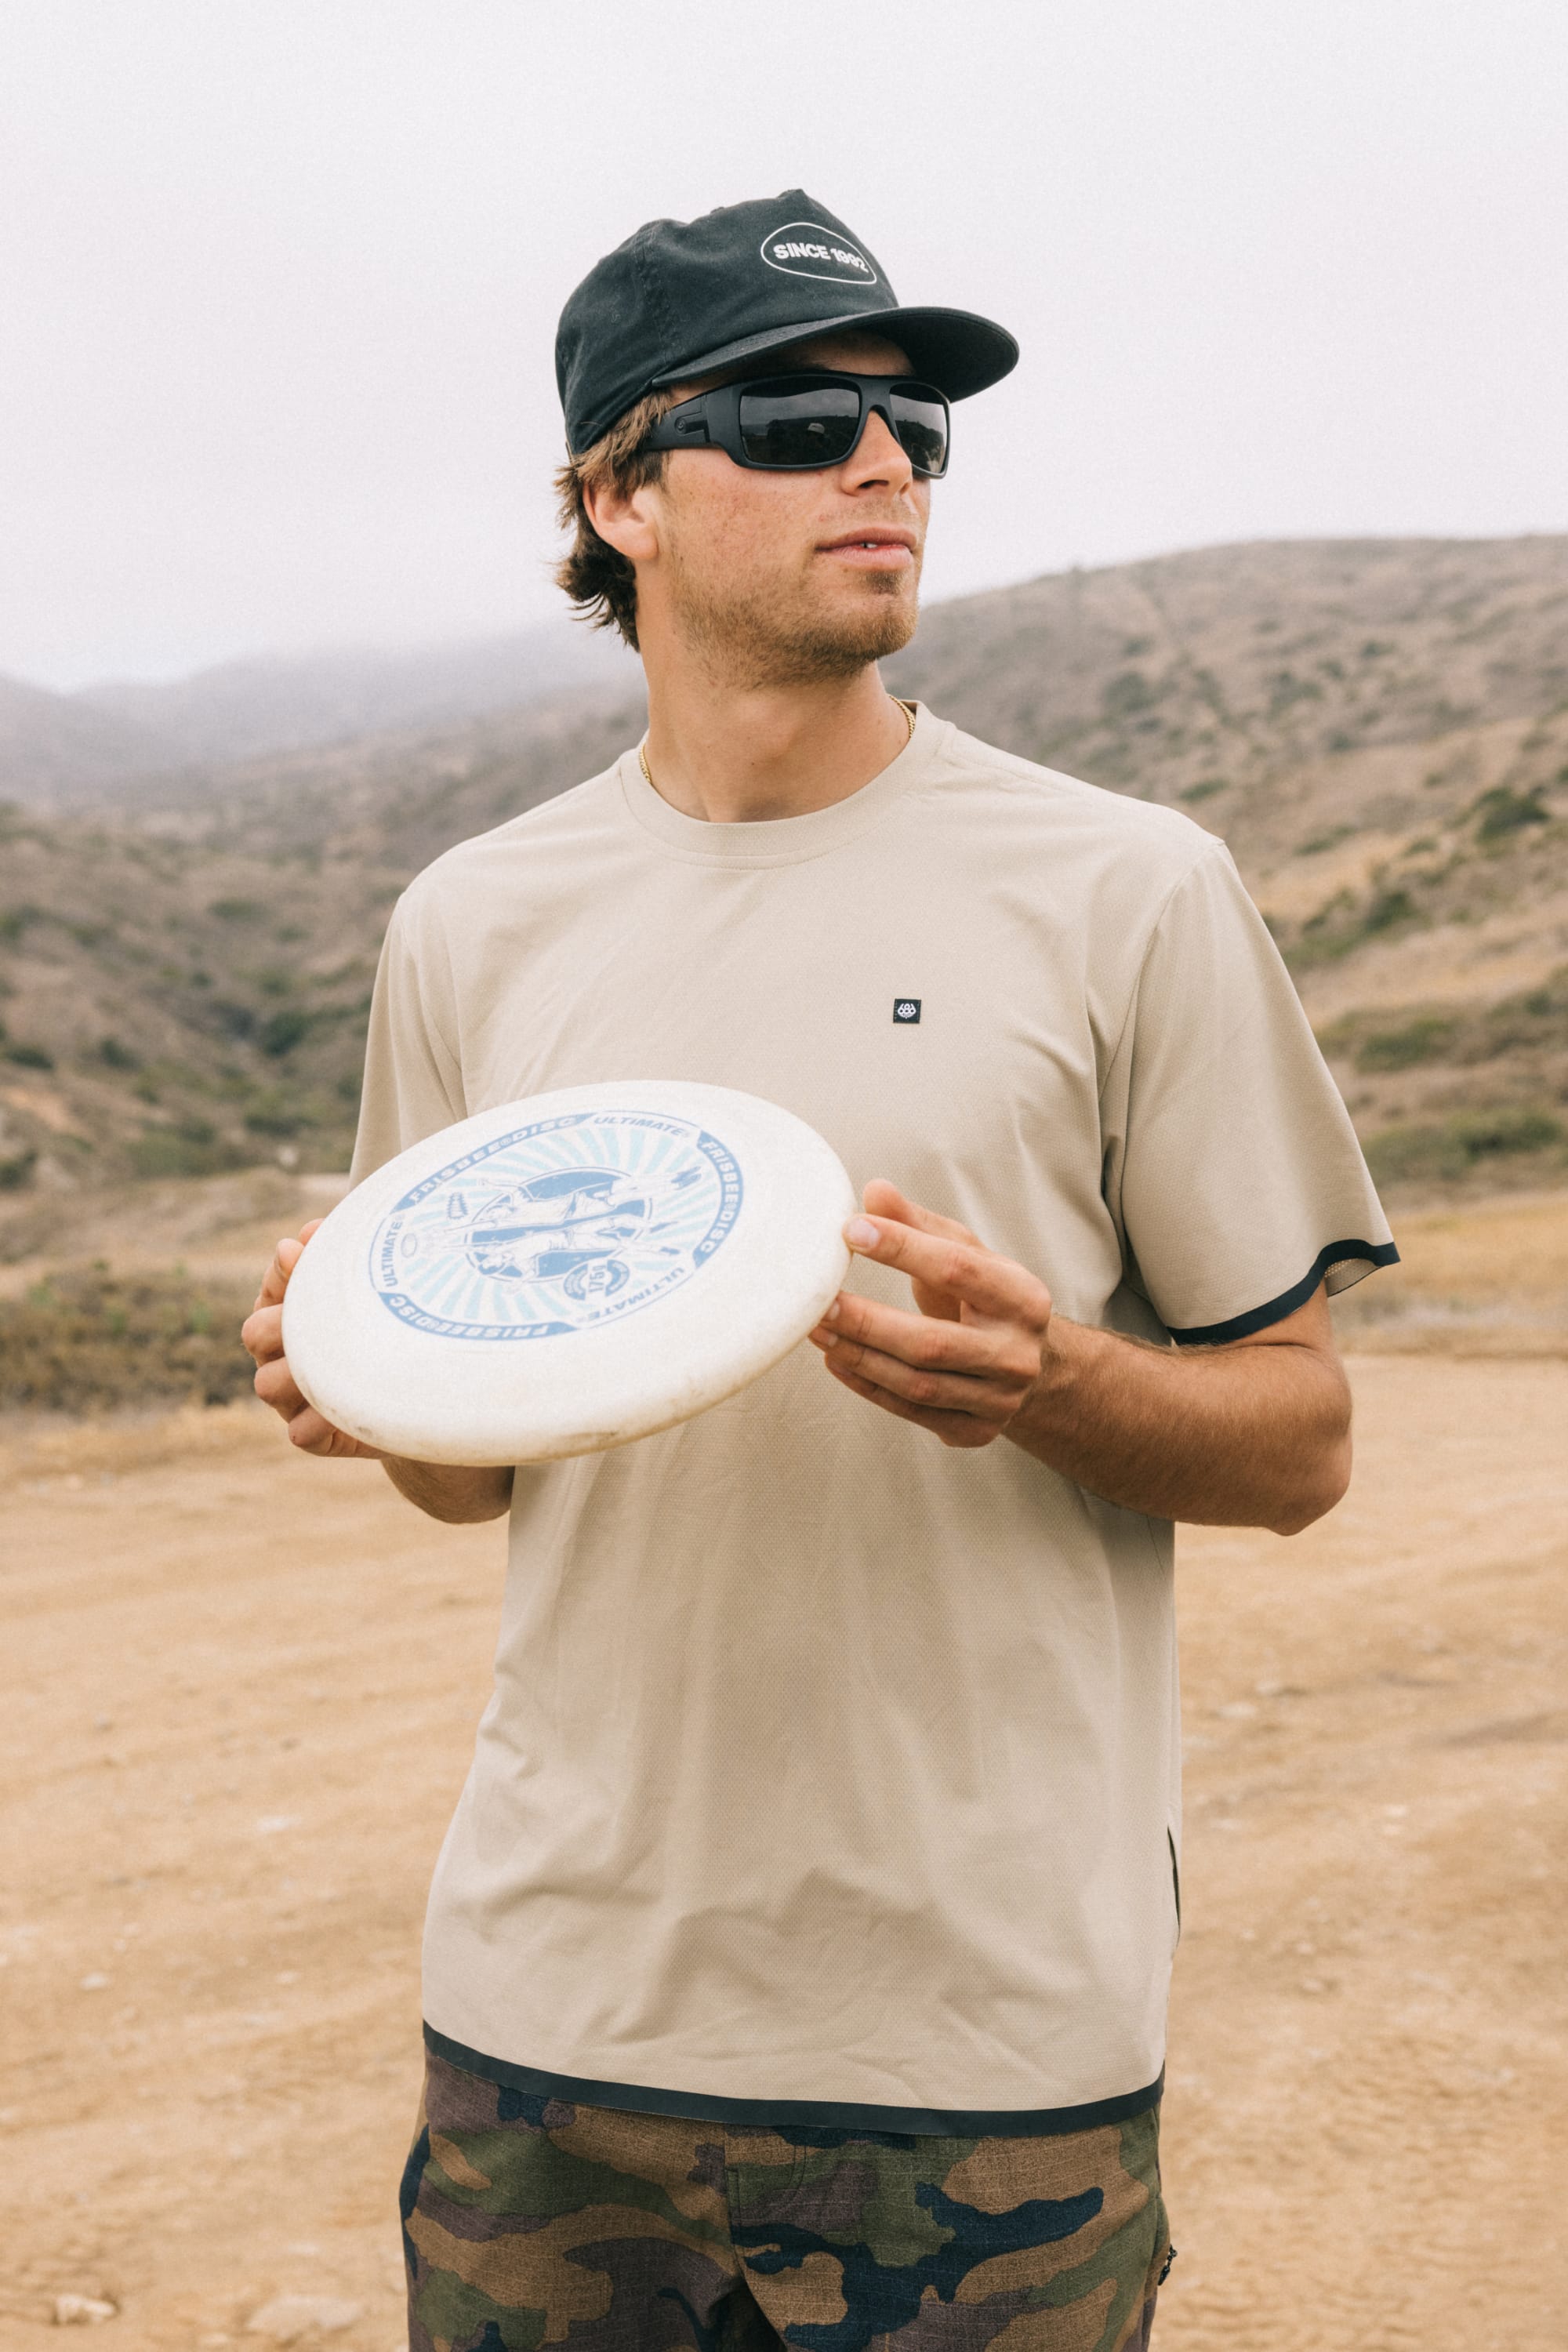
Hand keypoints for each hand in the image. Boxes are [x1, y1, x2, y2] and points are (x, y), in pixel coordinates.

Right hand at [241, 1220, 382, 1458]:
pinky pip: (301, 1434)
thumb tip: (309, 1231)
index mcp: (289, 1315)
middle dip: (277, 1321)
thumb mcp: (371, 1290)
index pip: (271, 1289)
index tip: (300, 1253)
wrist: (428, 1392)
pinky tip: (341, 1408)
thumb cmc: (390, 1327)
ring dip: (293, 1372)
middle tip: (307, 1315)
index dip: (283, 1273)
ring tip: (328, 1363)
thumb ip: (344, 1259)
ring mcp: (294, 1399)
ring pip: (267, 1385)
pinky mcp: (318, 1436)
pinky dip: (317, 1421)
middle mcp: (282, 1356)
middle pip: (254, 1333)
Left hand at [808, 1180, 1052, 1448]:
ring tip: (818, 1330)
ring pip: (918, 1383)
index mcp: (1023, 1298)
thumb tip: (873, 1191)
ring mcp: (999, 1400)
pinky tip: (837, 1359)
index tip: (850, 1230)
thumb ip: (918, 1224)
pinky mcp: (975, 1432)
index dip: (902, 1248)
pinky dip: (868, 1387)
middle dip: (869, 1321)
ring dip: (860, 1357)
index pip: (957, 1268)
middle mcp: (1018, 1354)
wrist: (1029, 1367)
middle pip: (932, 1342)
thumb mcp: (964, 1254)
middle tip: (821, 1301)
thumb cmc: (983, 1299)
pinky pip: (912, 1412)